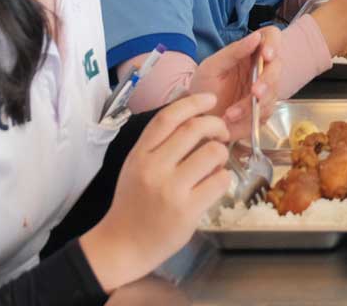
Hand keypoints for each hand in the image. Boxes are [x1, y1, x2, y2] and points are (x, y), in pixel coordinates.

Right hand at [82, 94, 231, 291]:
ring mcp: (171, 189)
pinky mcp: (188, 210)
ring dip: (222, 153)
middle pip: (195, 129)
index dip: (193, 102)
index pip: (167, 118)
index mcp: (139, 155)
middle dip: (216, 125)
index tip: (211, 99)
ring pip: (213, 152)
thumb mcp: (137, 167)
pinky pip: (220, 180)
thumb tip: (192, 115)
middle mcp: (154, 168)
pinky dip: (224, 178)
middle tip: (221, 133)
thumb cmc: (134, 204)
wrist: (123, 246)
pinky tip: (215, 184)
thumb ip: (159, 144)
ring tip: (216, 164)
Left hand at [189, 26, 281, 135]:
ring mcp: (264, 90)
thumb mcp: (212, 67)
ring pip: (272, 94)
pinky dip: (249, 118)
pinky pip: (265, 113)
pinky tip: (232, 120)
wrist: (196, 116)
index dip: (273, 44)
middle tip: (255, 92)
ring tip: (230, 114)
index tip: (266, 55)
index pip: (271, 37)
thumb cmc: (203, 87)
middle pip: (276, 67)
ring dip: (254, 104)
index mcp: (250, 52)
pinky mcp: (263, 111)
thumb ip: (233, 52)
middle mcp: (261, 68)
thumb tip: (256, 36)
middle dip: (267, 81)